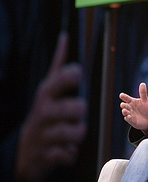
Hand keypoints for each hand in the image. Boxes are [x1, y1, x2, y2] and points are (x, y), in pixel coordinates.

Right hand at [16, 32, 86, 180]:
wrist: (23, 152)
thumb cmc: (44, 115)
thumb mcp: (48, 90)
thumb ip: (58, 66)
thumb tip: (64, 36)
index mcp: (46, 93)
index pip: (65, 76)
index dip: (75, 77)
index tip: (75, 78)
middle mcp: (43, 112)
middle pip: (79, 107)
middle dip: (81, 113)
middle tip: (72, 116)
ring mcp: (43, 134)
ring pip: (78, 132)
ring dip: (77, 136)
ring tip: (68, 135)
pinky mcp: (45, 155)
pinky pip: (69, 154)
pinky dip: (69, 154)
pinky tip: (62, 150)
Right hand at [119, 82, 147, 131]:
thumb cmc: (145, 109)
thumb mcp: (145, 101)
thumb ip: (143, 93)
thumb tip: (143, 83)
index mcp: (132, 101)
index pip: (126, 98)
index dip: (124, 96)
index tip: (121, 95)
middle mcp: (129, 107)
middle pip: (124, 105)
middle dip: (123, 105)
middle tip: (123, 104)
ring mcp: (129, 114)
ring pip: (125, 112)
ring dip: (124, 111)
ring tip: (125, 110)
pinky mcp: (131, 120)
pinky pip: (128, 119)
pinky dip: (128, 118)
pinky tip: (129, 117)